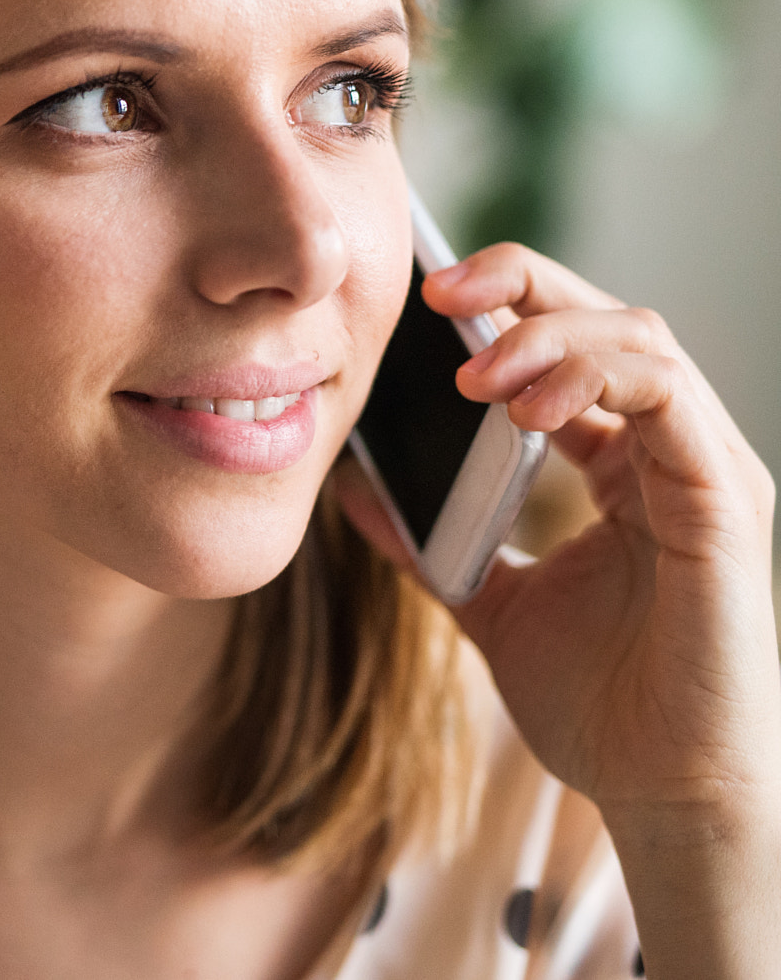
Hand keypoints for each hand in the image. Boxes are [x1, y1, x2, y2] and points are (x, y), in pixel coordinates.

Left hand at [336, 242, 780, 975]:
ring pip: (641, 337)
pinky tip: (525, 406)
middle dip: (520, 282)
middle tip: (436, 291)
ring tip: (471, 370)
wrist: (665, 796)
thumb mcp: (489, 603)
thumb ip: (430, 543)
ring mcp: (702, 471)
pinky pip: (670, 396)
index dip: (502, 306)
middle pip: (606, 317)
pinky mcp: (724, 500)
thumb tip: (355, 488)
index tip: (420, 302)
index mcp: (618, 465)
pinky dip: (595, 375)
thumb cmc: (602, 709)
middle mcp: (667, 454)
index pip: (567, 347)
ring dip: (547, 332)